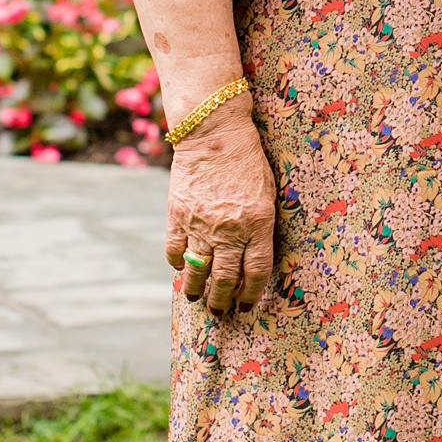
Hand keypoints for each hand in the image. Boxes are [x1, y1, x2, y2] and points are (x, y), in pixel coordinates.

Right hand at [164, 96, 277, 320]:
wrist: (214, 132)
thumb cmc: (248, 161)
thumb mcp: (267, 193)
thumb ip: (261, 226)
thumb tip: (251, 258)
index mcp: (258, 223)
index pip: (256, 272)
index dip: (251, 293)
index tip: (246, 306)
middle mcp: (229, 229)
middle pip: (225, 278)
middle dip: (222, 300)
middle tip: (220, 310)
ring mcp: (201, 223)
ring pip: (197, 270)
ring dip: (196, 289)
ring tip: (196, 297)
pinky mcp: (177, 214)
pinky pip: (175, 250)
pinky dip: (177, 263)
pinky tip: (181, 268)